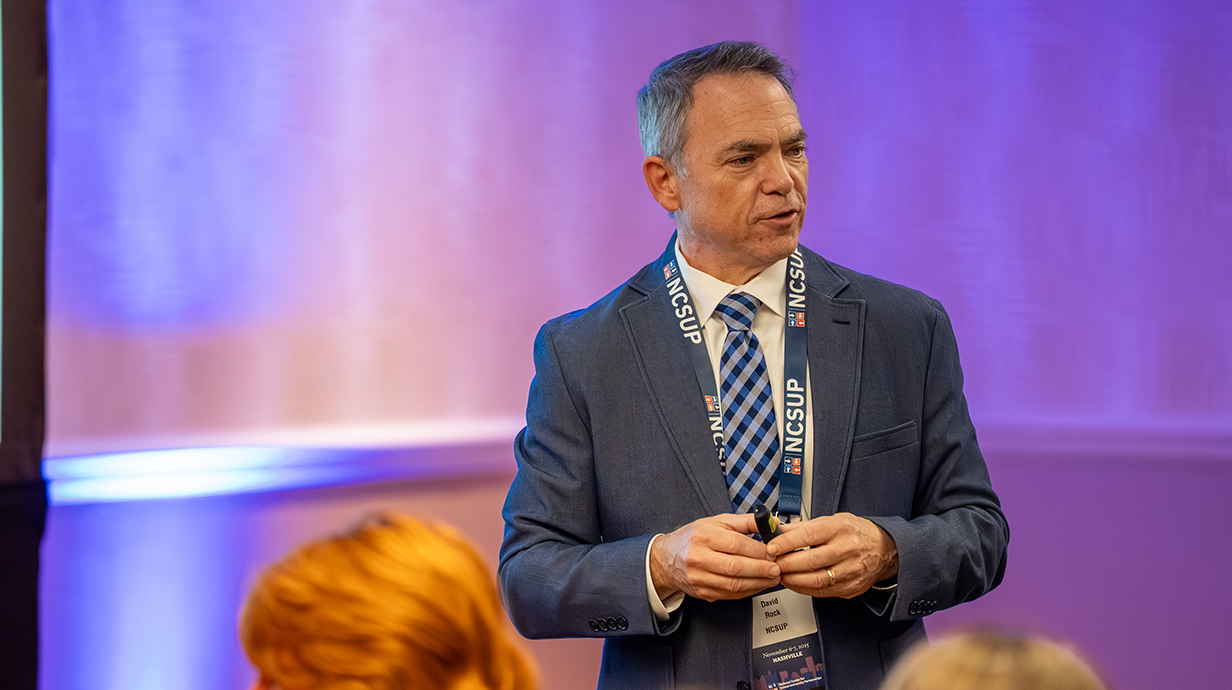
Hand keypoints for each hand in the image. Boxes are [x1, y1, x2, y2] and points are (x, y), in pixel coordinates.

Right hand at [650, 513, 780, 601]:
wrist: (667, 558)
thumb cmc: (694, 537)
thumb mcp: (718, 522)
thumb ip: (746, 522)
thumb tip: (772, 523)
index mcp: (704, 536)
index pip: (736, 545)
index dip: (758, 551)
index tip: (773, 552)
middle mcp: (699, 557)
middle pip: (735, 567)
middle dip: (761, 569)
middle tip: (776, 568)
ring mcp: (699, 577)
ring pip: (733, 584)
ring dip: (757, 583)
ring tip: (771, 578)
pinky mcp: (702, 592)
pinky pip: (729, 594)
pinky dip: (747, 591)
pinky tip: (757, 585)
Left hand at [766, 513, 897, 598]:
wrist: (884, 549)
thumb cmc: (855, 532)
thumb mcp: (831, 521)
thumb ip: (803, 527)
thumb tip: (777, 530)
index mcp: (840, 528)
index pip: (808, 536)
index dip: (786, 543)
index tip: (771, 547)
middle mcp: (847, 549)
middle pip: (810, 561)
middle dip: (786, 564)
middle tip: (772, 564)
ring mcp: (851, 570)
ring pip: (816, 580)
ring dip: (793, 579)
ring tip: (780, 575)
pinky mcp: (851, 587)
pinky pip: (823, 592)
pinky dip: (804, 589)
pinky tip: (794, 583)